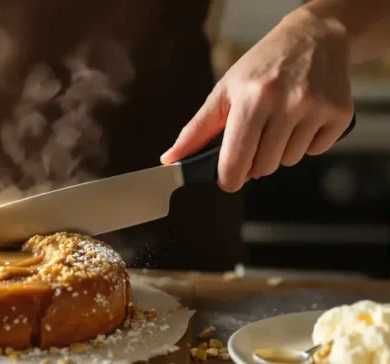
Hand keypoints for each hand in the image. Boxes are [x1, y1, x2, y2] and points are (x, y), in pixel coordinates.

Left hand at [161, 10, 354, 191]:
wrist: (312, 38)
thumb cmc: (262, 67)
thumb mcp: (224, 91)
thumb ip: (197, 130)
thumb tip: (170, 159)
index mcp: (253, 99)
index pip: (236, 160)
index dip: (229, 178)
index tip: (227, 179)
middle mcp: (287, 103)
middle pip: (264, 167)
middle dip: (254, 160)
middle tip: (255, 136)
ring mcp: (316, 109)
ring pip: (289, 162)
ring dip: (280, 151)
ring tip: (279, 122)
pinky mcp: (340, 114)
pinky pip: (315, 152)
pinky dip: (306, 143)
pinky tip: (302, 118)